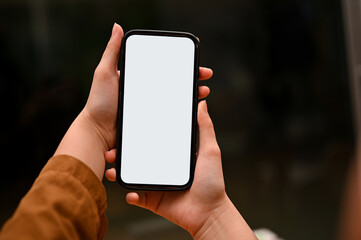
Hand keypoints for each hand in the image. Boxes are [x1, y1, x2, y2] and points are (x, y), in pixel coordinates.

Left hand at [55, 23, 212, 180]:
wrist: (98, 132)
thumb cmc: (99, 102)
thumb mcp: (104, 72)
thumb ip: (112, 51)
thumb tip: (117, 26)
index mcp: (138, 78)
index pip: (163, 67)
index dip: (179, 63)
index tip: (192, 59)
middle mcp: (146, 91)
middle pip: (173, 82)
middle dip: (191, 78)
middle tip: (204, 75)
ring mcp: (150, 107)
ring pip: (176, 98)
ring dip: (192, 94)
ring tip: (203, 92)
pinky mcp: (152, 120)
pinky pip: (170, 114)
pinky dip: (183, 111)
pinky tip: (193, 109)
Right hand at [105, 101, 256, 238]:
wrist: (209, 213)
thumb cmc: (212, 182)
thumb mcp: (210, 151)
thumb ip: (205, 128)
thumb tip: (202, 104)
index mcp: (171, 155)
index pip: (152, 141)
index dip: (138, 134)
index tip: (126, 126)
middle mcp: (161, 167)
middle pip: (136, 157)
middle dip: (121, 153)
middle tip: (112, 148)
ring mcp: (155, 183)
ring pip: (132, 175)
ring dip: (119, 171)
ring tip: (112, 169)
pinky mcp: (152, 199)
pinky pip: (136, 196)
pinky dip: (130, 194)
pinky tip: (129, 192)